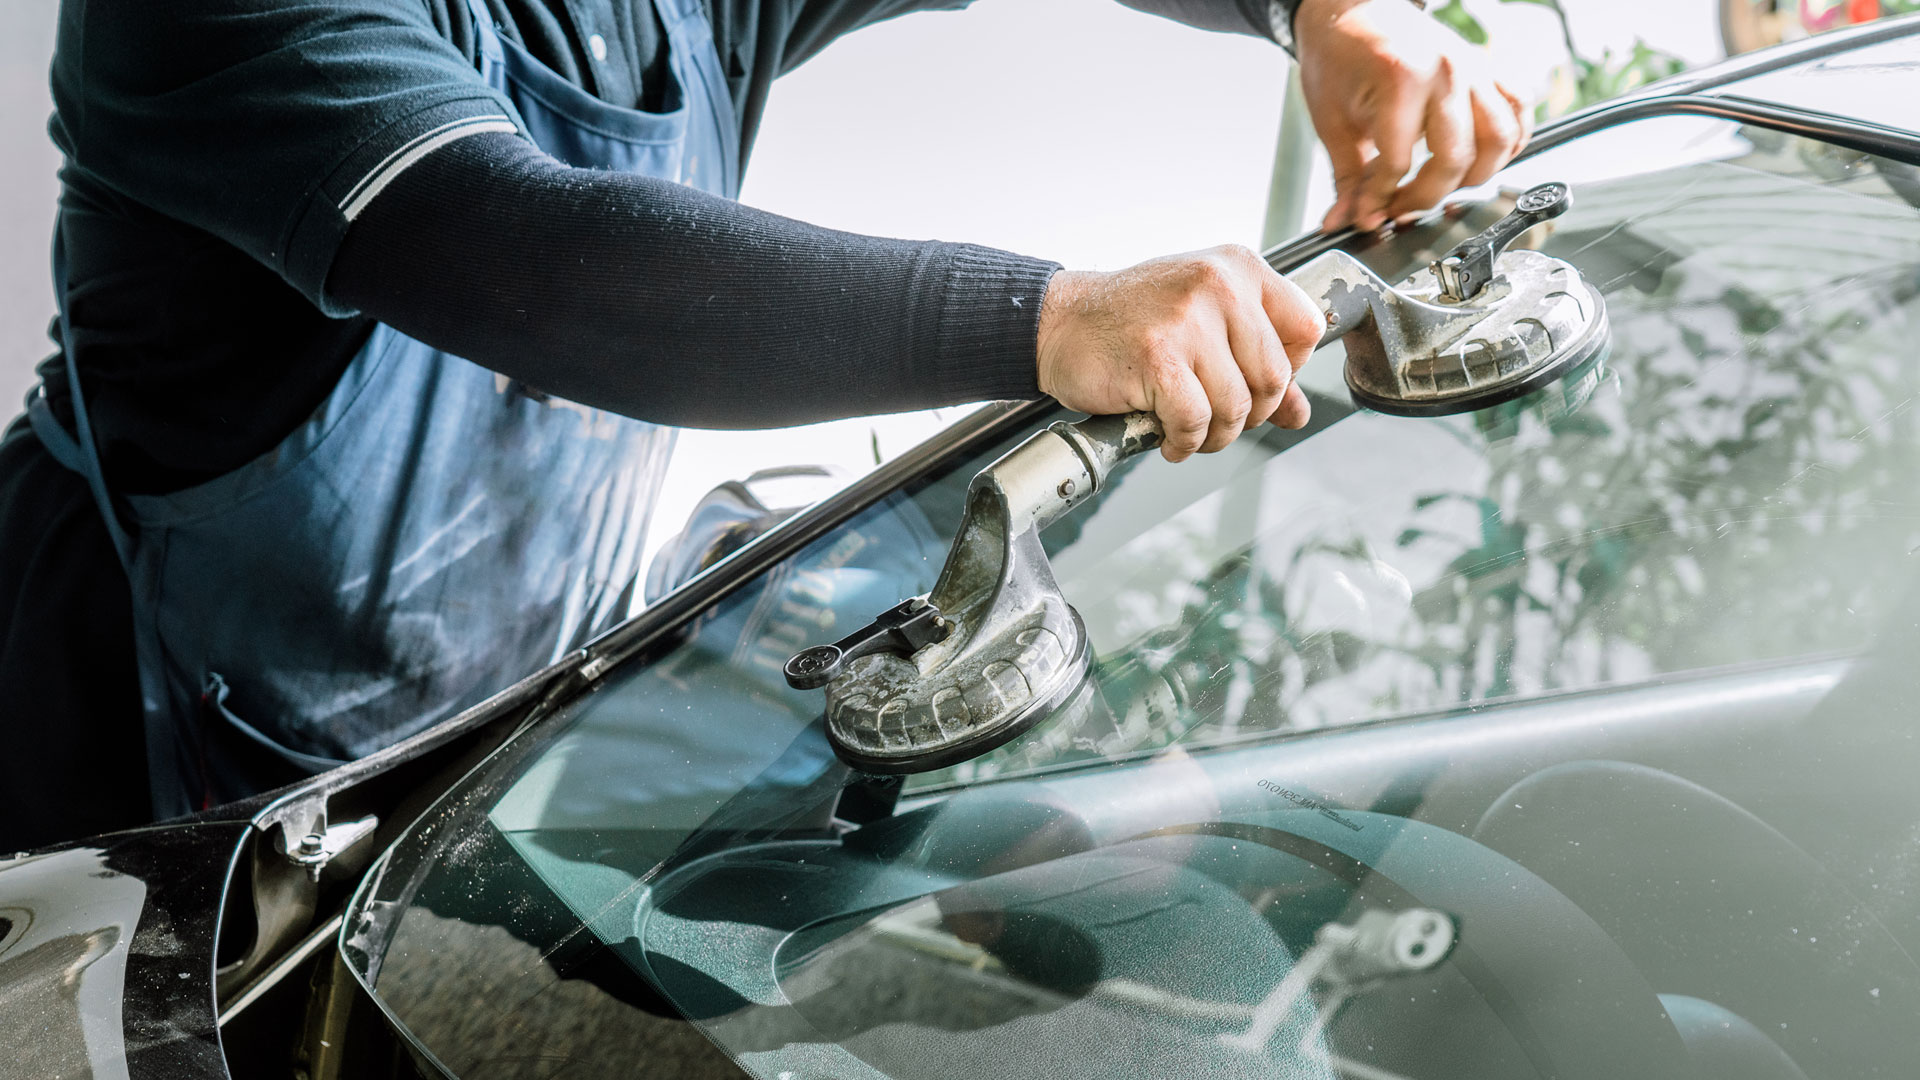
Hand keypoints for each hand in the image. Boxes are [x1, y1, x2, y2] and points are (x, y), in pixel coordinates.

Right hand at [1035, 246, 1324, 462]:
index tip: (1254, 383)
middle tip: (1216, 418)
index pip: (1306, 328)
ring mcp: (1187, 320)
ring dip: (1214, 435)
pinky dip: (1184, 442)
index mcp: (1238, 268)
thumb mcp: (1205, 325)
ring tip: (1189, 430)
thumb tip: (1298, 413)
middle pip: (1274, 378)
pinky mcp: (1158, 357)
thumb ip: (1255, 364)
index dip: (1289, 370)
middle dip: (1249, 415)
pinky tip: (1167, 436)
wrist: (1062, 322)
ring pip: (1236, 407)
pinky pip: (1195, 422)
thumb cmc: (1133, 321)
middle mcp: (1218, 285)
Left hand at [1295, 0, 1529, 231]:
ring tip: (1441, 186)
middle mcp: (1447, 71)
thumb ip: (1347, 177)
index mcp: (1402, 79)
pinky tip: (1480, 159)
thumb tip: (1348, 220)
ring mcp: (1474, 67)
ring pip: (1499, 140)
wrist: (1352, 10)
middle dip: (1426, 197)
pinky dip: (1509, 142)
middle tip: (1401, 208)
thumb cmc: (1340, 57)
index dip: (1381, 199)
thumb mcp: (1332, 122)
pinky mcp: (1487, 66)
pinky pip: (1518, 110)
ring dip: (1474, 177)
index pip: (1399, 163)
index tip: (1369, 215)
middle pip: (1455, 160)